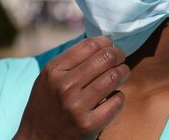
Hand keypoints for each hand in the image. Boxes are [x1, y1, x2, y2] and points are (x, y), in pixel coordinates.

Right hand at [13, 37, 129, 139]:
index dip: (106, 43)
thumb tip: (101, 43)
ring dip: (123, 72)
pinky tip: (114, 97)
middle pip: (106, 58)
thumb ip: (69, 62)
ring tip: (122, 74)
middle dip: (119, 55)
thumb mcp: (48, 79)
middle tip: (121, 59)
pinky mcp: (89, 125)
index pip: (90, 45)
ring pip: (114, 76)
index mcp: (54, 70)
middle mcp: (64, 86)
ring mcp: (77, 106)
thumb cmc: (45, 106)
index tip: (111, 46)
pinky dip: (120, 97)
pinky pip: (117, 101)